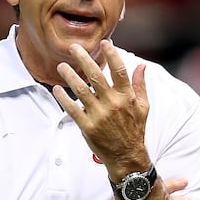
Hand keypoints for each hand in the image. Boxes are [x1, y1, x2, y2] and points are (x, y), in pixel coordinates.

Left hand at [53, 40, 150, 178]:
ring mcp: (99, 115)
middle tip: (74, 47)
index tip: (104, 43)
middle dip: (83, 59)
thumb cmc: (134, 130)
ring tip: (61, 66)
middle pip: (96, 76)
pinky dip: (63, 98)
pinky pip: (73, 109)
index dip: (112, 55)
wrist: (127, 156)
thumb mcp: (143, 107)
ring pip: (81, 90)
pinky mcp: (88, 127)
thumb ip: (140, 85)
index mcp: (126, 97)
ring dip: (69, 76)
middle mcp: (112, 103)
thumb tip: (142, 66)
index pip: (119, 70)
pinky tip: (57, 89)